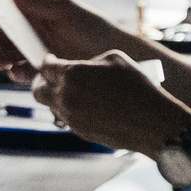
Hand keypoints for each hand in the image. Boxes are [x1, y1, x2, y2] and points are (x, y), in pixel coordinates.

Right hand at [0, 0, 138, 84]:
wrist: (115, 54)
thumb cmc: (94, 27)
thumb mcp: (65, 10)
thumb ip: (36, 1)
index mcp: (39, 16)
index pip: (10, 20)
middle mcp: (37, 35)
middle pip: (7, 41)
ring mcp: (42, 54)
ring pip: (14, 57)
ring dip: (3, 60)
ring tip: (0, 63)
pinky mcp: (49, 72)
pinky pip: (27, 73)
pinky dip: (18, 73)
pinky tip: (15, 71)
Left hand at [31, 50, 188, 154]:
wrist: (152, 122)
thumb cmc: (137, 86)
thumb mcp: (115, 59)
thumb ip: (90, 61)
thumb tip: (81, 68)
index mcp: (72, 74)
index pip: (45, 67)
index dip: (47, 62)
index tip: (50, 60)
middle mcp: (66, 96)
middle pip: (38, 91)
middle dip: (42, 83)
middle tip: (52, 79)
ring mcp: (71, 117)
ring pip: (52, 106)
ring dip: (58, 98)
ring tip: (76, 92)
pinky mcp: (79, 132)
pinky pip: (67, 119)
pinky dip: (72, 111)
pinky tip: (89, 107)